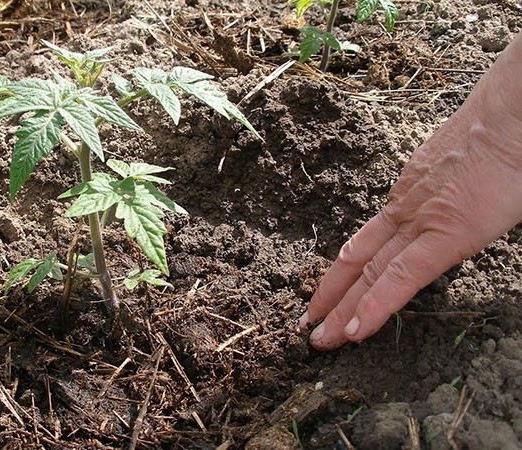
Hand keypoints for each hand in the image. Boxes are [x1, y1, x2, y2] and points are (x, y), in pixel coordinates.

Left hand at [300, 32, 521, 349]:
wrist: (512, 114)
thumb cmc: (502, 137)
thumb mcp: (464, 170)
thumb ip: (451, 194)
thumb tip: (460, 203)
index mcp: (409, 197)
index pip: (367, 242)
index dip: (343, 272)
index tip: (326, 295)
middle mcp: (405, 211)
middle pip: (359, 261)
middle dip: (332, 297)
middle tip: (309, 327)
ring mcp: (421, 223)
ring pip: (371, 274)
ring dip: (342, 310)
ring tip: (321, 340)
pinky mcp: (446, 235)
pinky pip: (402, 278)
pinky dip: (376, 306)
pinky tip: (356, 330)